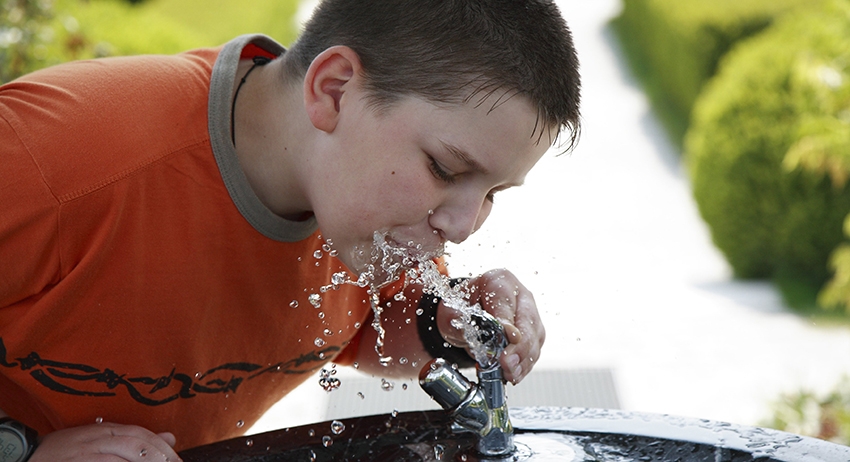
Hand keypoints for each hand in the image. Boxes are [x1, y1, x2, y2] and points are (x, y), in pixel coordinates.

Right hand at [30, 422, 180, 461]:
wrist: (27, 455)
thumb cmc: (65, 451)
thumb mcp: (100, 438)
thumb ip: (133, 438)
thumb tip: (171, 437)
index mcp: (107, 428)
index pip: (142, 435)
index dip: (163, 448)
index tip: (177, 460)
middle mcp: (99, 437)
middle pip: (137, 443)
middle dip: (160, 456)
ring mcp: (87, 450)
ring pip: (124, 454)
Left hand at [436, 268, 544, 383]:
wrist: (466, 314)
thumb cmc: (461, 307)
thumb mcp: (450, 310)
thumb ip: (456, 319)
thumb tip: (464, 330)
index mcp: (499, 281)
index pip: (505, 302)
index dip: (508, 322)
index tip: (509, 337)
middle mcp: (521, 296)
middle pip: (528, 321)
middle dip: (519, 346)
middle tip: (507, 363)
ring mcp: (531, 315)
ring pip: (535, 338)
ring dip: (523, 360)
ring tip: (509, 374)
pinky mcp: (534, 334)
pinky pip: (534, 350)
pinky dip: (524, 365)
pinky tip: (513, 375)